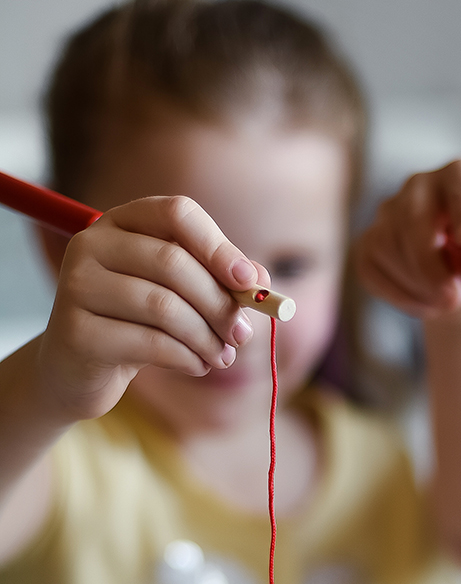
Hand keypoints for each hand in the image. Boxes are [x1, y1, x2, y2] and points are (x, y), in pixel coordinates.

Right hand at [39, 195, 269, 421]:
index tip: (250, 282)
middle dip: (219, 303)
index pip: (176, 214)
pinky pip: (149, 343)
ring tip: (222, 356)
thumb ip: (219, 281)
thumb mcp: (180, 296)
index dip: (219, 247)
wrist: (79, 370)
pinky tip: (197, 366)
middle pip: (173, 262)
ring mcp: (77, 285)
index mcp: (121, 222)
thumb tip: (260, 280)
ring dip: (206, 337)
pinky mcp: (77, 332)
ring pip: (163, 307)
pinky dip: (187, 358)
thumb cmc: (136, 324)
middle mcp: (92, 244)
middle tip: (243, 334)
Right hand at [355, 157, 460, 319]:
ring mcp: (389, 211)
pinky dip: (402, 297)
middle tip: (454, 299)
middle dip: (430, 264)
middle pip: (413, 215)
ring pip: (389, 247)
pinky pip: (372, 271)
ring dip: (422, 287)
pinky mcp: (369, 243)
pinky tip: (428, 303)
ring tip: (451, 301)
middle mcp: (421, 185)